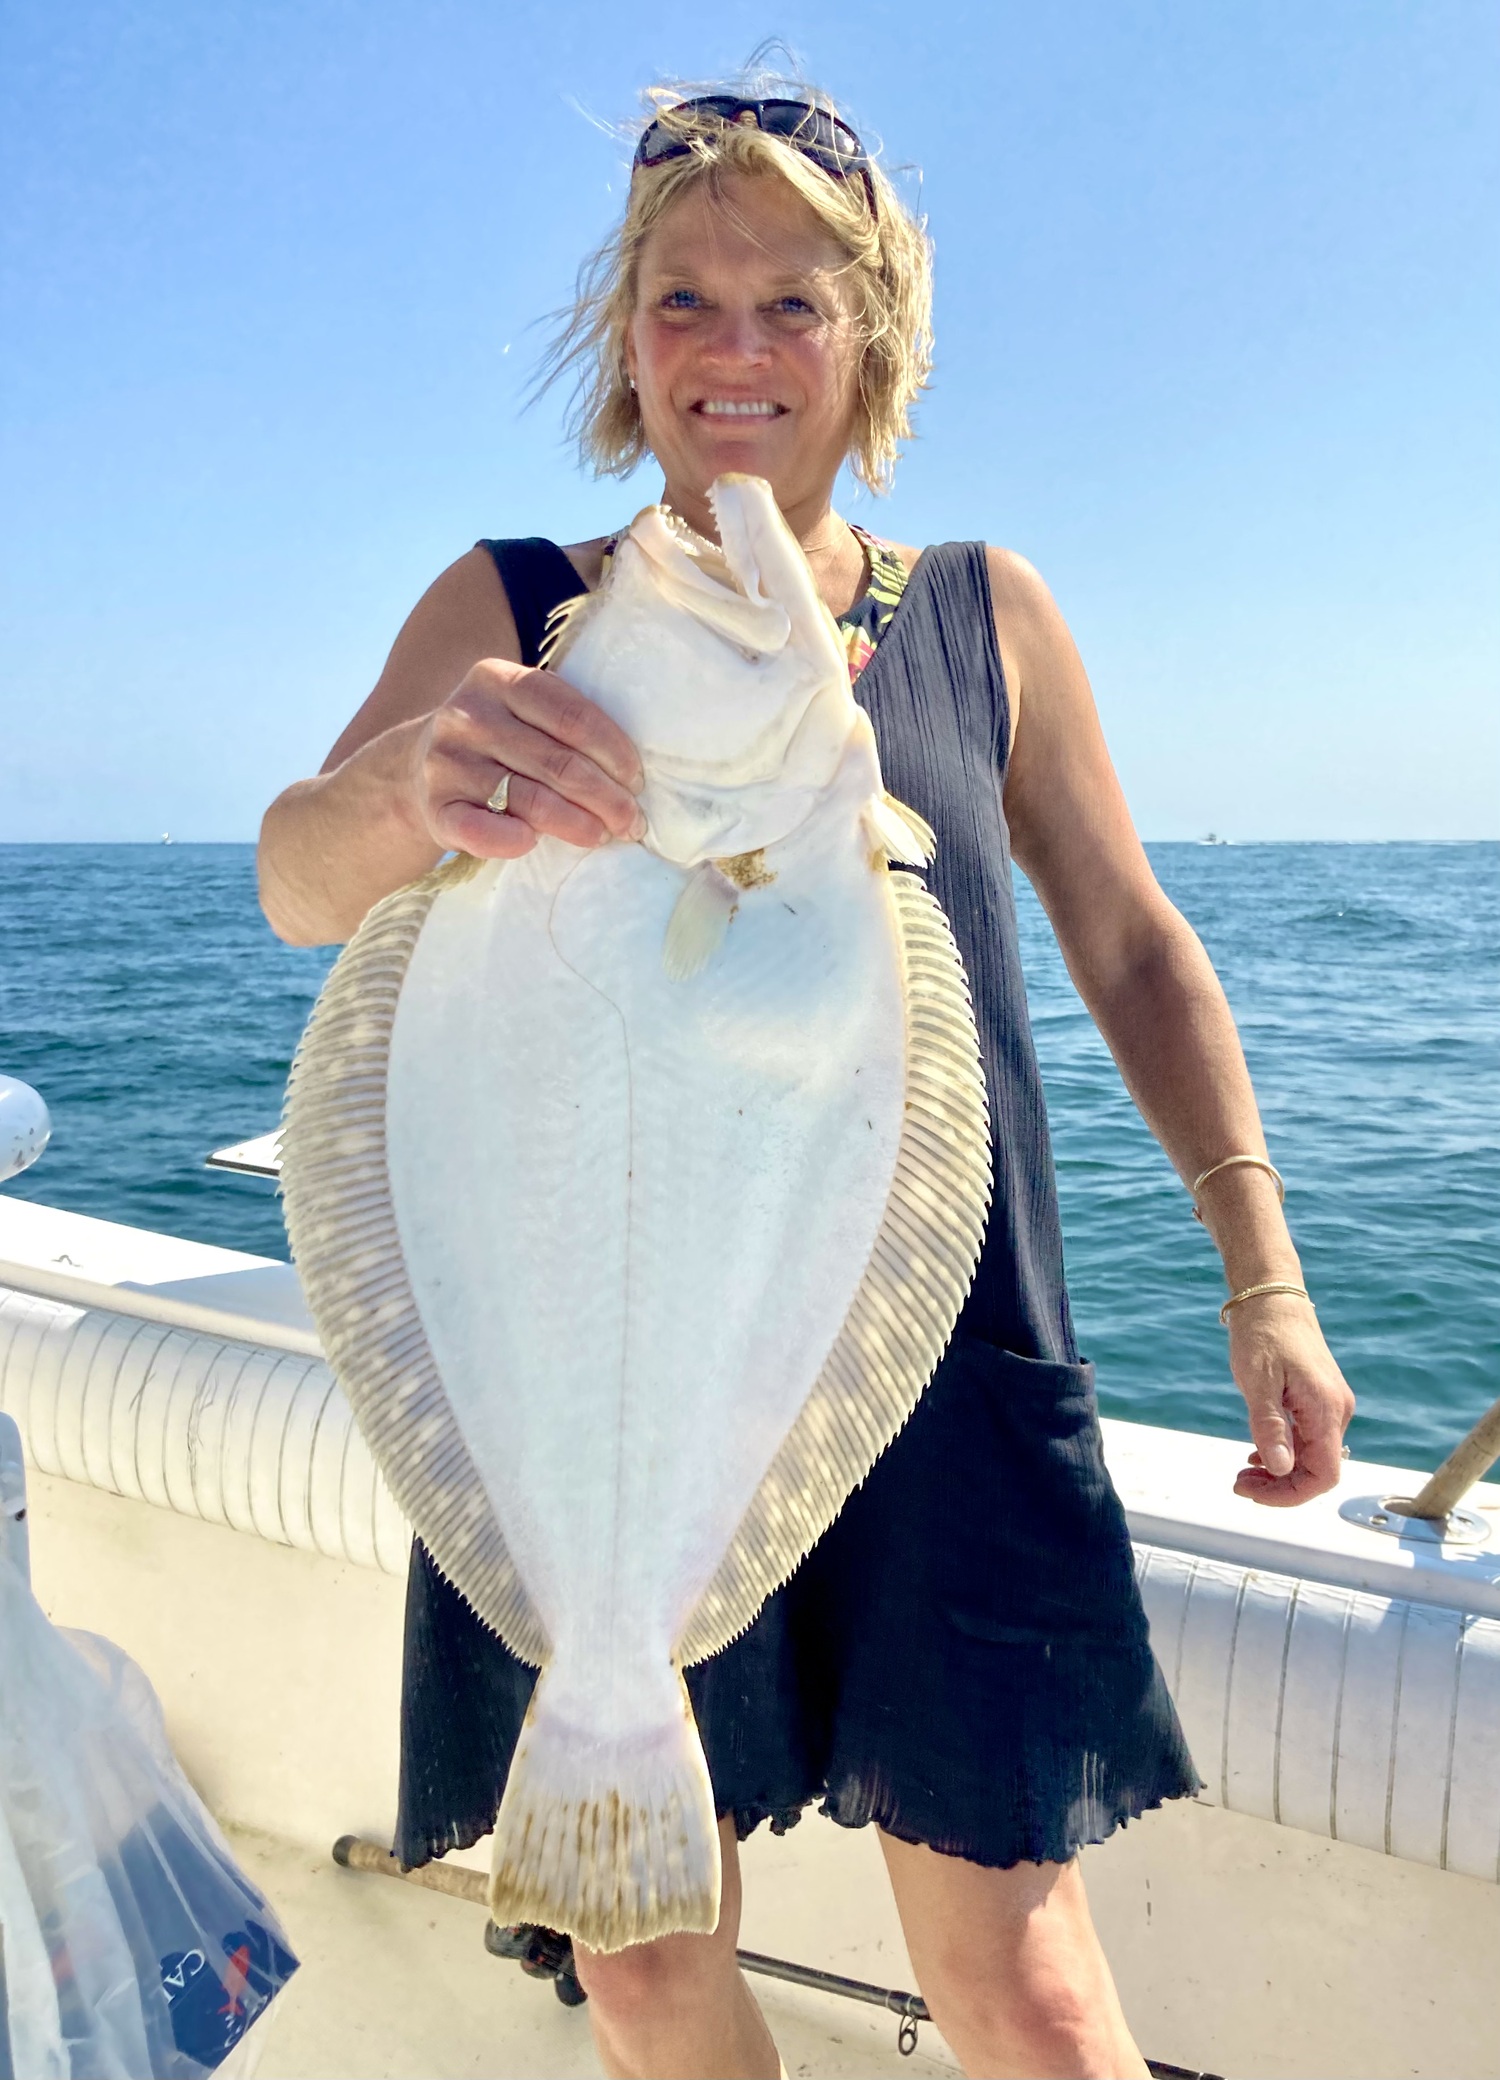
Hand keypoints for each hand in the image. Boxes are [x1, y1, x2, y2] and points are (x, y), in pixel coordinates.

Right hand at [409, 658, 645, 859]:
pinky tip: (532, 843)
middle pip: (558, 762)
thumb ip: (562, 722)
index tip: (637, 781)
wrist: (416, 767)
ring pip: (530, 799)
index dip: (614, 752)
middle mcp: (468, 716)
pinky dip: (509, 840)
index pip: (572, 716)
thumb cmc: (495, 742)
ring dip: (577, 824)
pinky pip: (479, 830)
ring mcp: (446, 763)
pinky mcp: (435, 808)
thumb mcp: (519, 711)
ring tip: (603, 835)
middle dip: (606, 797)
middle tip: (631, 821)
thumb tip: (631, 775)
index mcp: (497, 679)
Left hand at [1228, 1295, 1354, 1505]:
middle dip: (1280, 1486)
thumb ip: (1270, 1427)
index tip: (1253, 1492)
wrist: (1271, 1296)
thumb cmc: (1262, 1333)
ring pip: (1312, 1456)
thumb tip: (1281, 1469)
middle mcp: (1336, 1411)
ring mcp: (1330, 1405)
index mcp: (1326, 1409)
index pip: (1324, 1475)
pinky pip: (1308, 1438)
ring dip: (1281, 1471)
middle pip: (1318, 1470)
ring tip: (1243, 1471)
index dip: (1290, 1494)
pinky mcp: (1319, 1399)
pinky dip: (1285, 1452)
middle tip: (1239, 1483)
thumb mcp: (1257, 1382)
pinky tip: (1259, 1453)